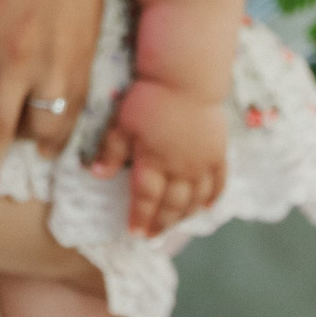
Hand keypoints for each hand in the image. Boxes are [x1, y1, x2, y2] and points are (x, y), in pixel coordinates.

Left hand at [88, 80, 229, 236]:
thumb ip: (112, 150)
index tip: (134, 233)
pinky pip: (218, 183)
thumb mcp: (123, 123)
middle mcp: (179, 169)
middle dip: (160, 224)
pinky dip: (212, 199)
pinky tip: (205, 209)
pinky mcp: (217, 153)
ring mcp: (201, 163)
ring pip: (194, 200)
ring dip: (183, 217)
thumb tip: (97, 175)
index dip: (140, 217)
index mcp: (153, 162)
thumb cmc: (150, 98)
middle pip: (171, 205)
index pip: (146, 198)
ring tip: (173, 227)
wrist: (186, 78)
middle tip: (152, 238)